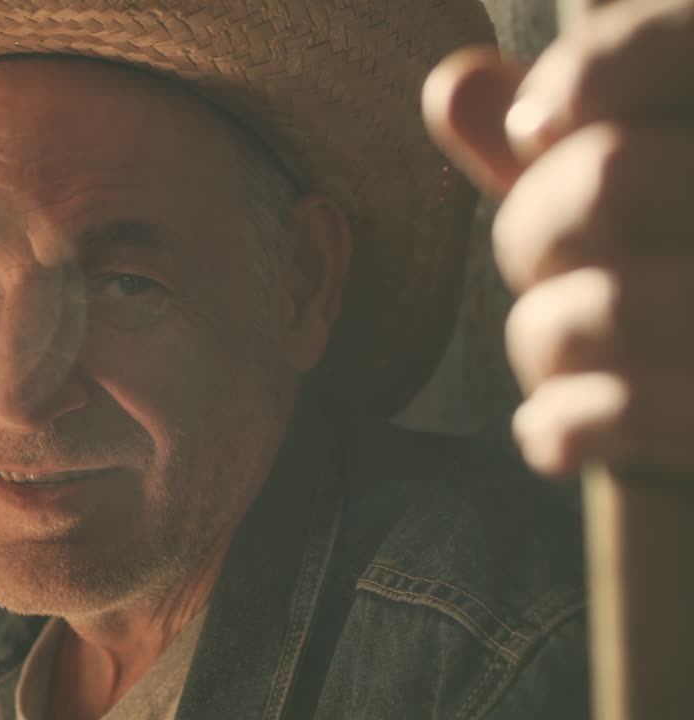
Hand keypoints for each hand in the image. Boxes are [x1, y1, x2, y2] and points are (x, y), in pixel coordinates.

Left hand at [423, 0, 693, 476]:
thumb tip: (450, 85)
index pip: (692, 43)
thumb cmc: (680, 295)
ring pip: (599, 306)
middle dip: (533, 234)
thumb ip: (574, 137)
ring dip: (543, 342)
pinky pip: (626, 415)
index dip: (599, 72)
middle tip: (546, 266)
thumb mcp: (653, 197)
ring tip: (563, 359)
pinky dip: (563, 428)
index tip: (535, 126)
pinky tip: (556, 436)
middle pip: (611, 180)